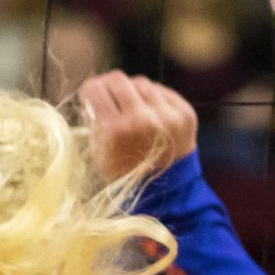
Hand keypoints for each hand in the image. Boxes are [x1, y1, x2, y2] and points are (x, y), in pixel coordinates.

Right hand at [79, 72, 198, 180]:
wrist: (168, 194)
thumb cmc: (127, 175)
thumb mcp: (100, 154)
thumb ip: (94, 122)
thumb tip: (91, 96)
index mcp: (116, 131)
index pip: (96, 89)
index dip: (90, 90)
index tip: (90, 94)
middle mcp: (143, 119)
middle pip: (118, 80)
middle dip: (109, 85)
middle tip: (108, 93)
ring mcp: (168, 115)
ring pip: (142, 83)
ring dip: (132, 92)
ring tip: (131, 106)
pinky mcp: (185, 113)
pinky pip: (162, 91)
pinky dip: (153, 98)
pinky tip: (150, 112)